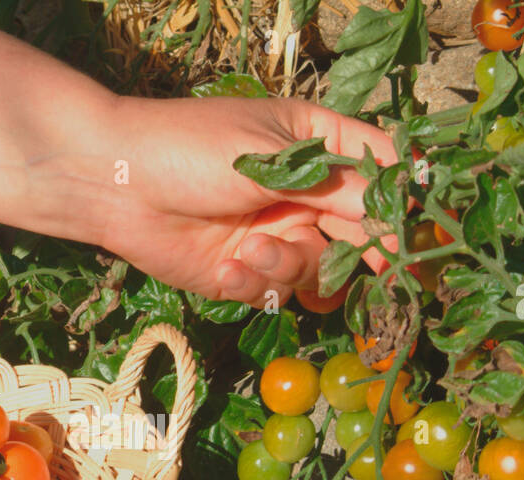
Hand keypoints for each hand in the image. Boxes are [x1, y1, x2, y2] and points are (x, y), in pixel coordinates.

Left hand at [99, 95, 396, 306]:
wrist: (116, 184)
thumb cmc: (190, 149)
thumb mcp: (269, 160)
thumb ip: (333, 188)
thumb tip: (392, 212)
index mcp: (315, 145)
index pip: (379, 168)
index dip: (397, 201)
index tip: (408, 231)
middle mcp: (302, 192)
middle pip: (359, 230)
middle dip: (357, 252)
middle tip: (367, 268)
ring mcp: (275, 233)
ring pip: (319, 270)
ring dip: (291, 267)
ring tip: (252, 254)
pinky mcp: (245, 271)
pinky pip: (275, 291)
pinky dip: (255, 285)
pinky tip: (227, 271)